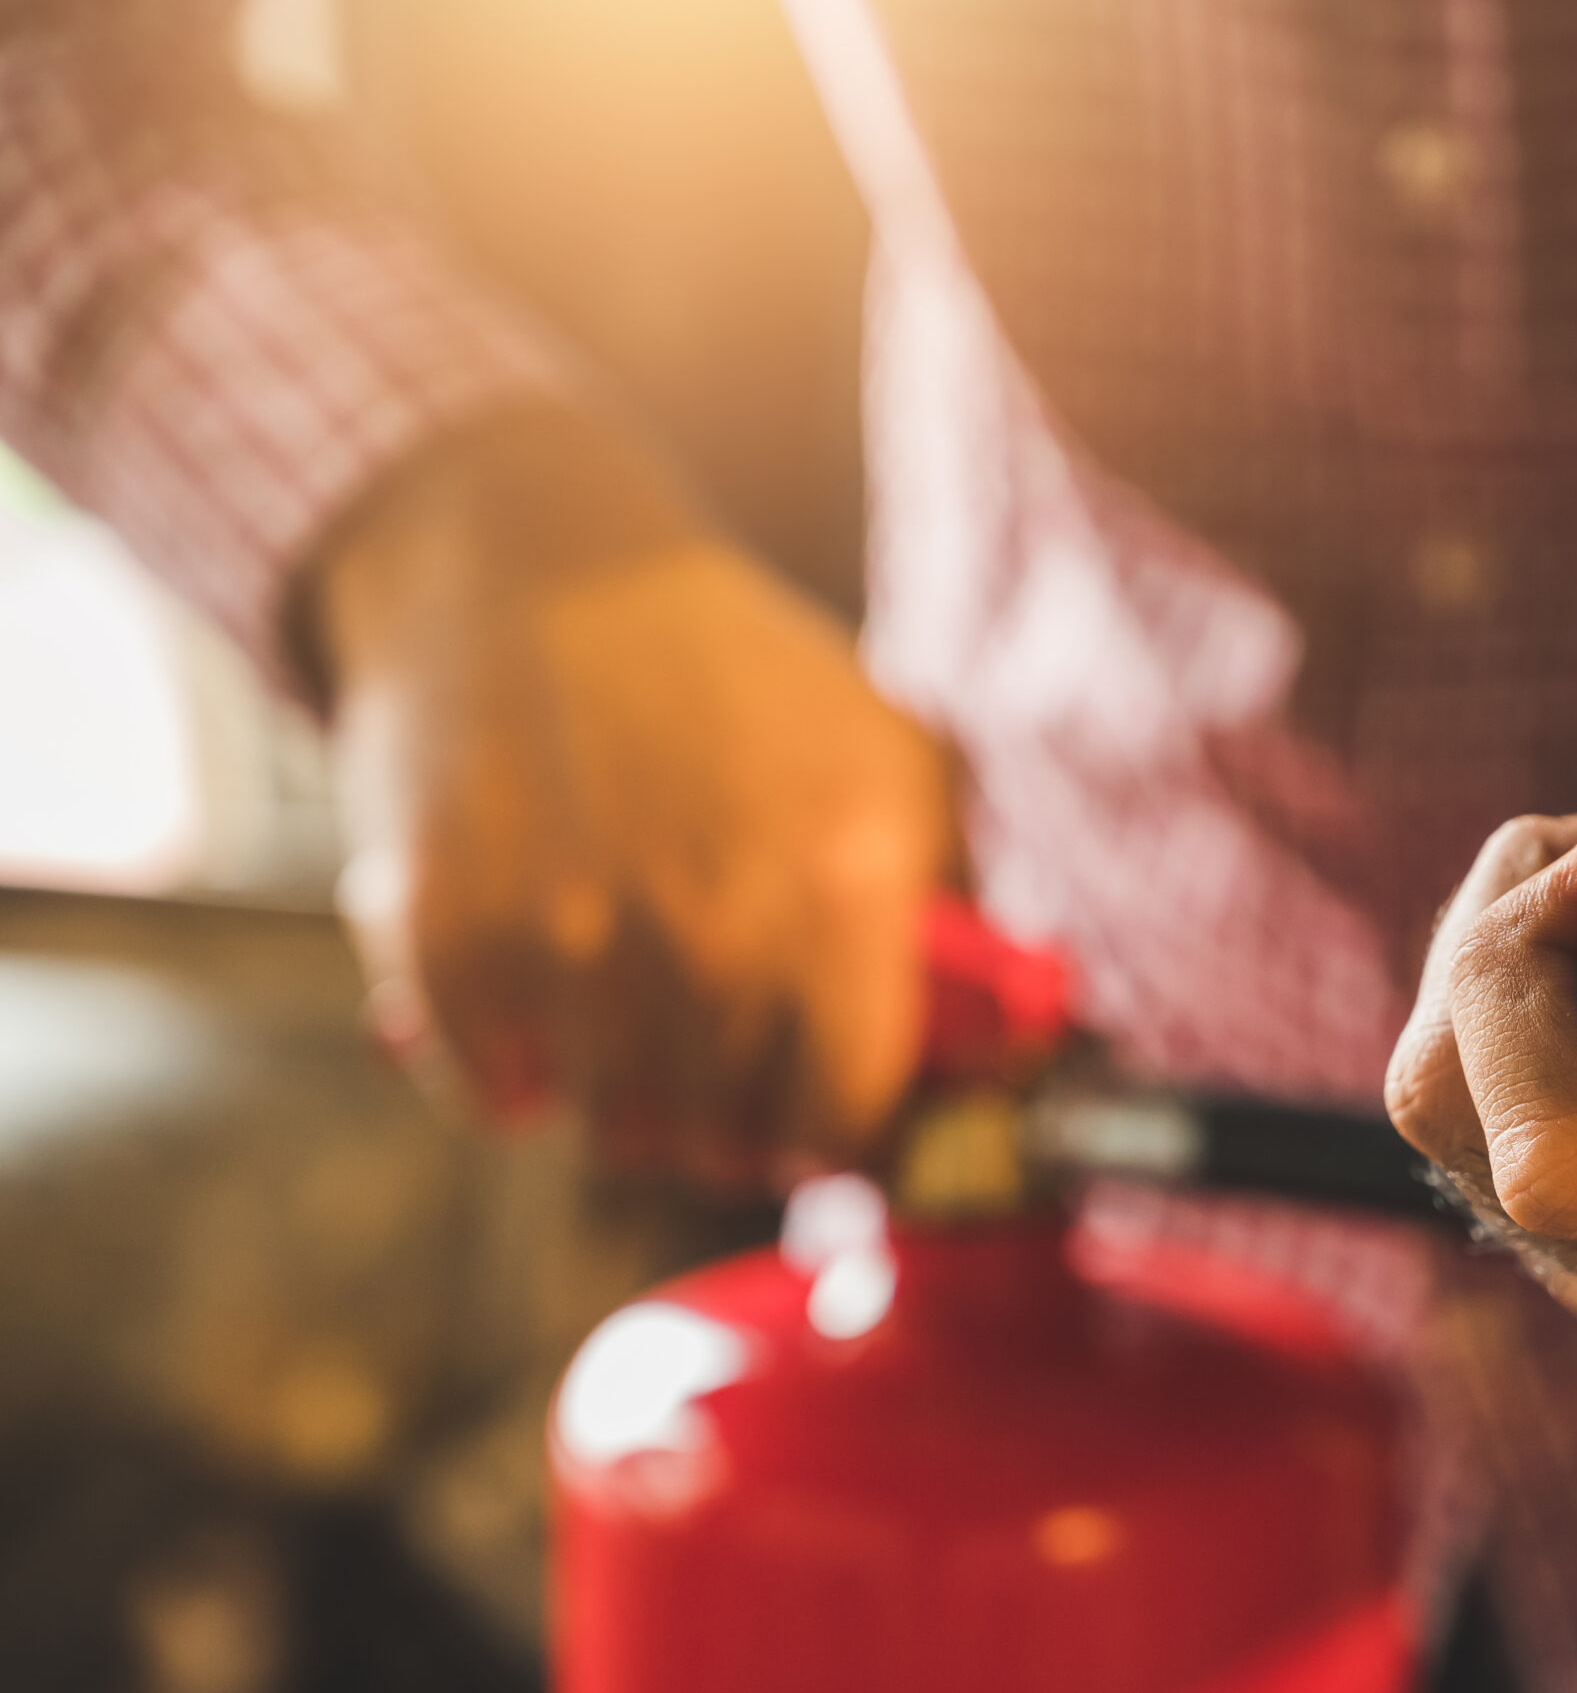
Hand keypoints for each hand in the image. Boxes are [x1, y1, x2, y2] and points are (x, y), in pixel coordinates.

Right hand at [320, 409, 950, 1187]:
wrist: (535, 564)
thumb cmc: (737, 672)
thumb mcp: (894, 756)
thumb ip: (951, 904)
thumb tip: (998, 1051)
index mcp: (842, 882)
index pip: (846, 1116)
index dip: (833, 1124)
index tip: (817, 1103)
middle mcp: (711, 926)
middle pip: (722, 1144)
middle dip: (728, 1117)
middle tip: (718, 1053)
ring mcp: (570, 938)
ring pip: (612, 1130)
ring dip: (625, 1092)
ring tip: (633, 1002)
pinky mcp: (445, 934)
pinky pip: (493, 1095)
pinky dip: (512, 1063)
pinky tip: (539, 980)